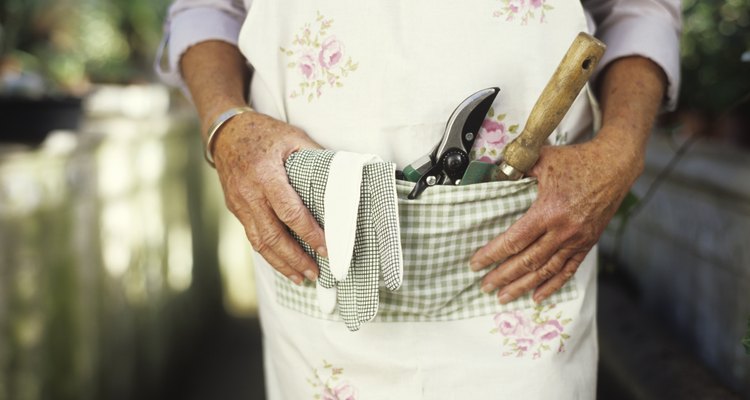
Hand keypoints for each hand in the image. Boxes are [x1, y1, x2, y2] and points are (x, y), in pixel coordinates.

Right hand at [212, 111, 326, 284]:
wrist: (225, 132)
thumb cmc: (264, 133)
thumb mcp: (293, 137)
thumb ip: (316, 158)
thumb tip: (343, 178)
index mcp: (266, 174)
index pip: (290, 212)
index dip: (308, 233)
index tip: (326, 248)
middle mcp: (249, 193)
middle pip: (272, 235)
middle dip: (295, 258)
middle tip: (315, 273)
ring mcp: (239, 204)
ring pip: (259, 242)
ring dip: (281, 263)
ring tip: (301, 278)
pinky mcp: (235, 209)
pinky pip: (253, 236)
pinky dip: (269, 253)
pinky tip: (283, 264)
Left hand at [468, 131, 641, 302]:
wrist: (615, 165)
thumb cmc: (578, 160)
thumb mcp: (542, 159)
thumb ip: (516, 169)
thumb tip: (494, 174)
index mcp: (549, 210)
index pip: (514, 240)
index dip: (492, 254)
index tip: (476, 264)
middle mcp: (563, 230)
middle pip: (527, 261)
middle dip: (503, 276)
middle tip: (485, 286)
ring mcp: (577, 239)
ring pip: (546, 270)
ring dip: (523, 286)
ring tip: (504, 297)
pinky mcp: (587, 243)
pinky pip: (568, 270)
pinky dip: (552, 285)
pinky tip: (537, 296)